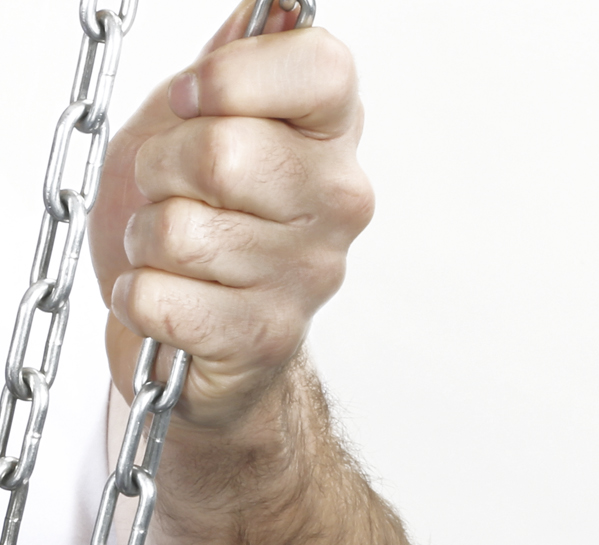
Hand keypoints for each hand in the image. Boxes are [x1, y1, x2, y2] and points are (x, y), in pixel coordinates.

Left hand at [91, 3, 371, 437]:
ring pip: (180, 229)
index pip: (320, 67)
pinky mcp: (266, 338)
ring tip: (175, 249)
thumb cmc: (200, 216)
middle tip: (174, 188)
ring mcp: (311, 275)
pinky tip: (170, 297)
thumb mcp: (204, 118)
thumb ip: (237, 62)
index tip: (197, 103)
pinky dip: (141, 299)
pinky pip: (162, 299)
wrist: (197, 331)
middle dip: (162, 167)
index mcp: (332, 135)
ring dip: (148, 238)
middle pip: (223, 151)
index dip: (233, 78)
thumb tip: (277, 1)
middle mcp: (339, 202)